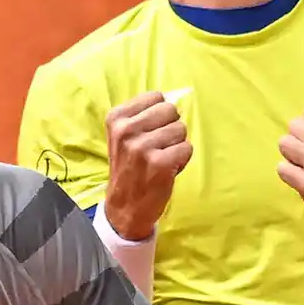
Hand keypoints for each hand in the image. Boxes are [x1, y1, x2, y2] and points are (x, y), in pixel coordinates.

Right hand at [104, 91, 192, 240]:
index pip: (156, 97)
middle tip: (157, 147)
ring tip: (161, 159)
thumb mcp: (124, 136)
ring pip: (181, 129)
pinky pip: (187, 148)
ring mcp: (142, 147)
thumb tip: (177, 97)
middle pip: (170, 110)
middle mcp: (126, 130)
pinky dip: (182, 160)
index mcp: (116, 118)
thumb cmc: (129, 168)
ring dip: (176, 145)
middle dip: (170, 128)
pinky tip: (167, 169)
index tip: (148, 133)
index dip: (159, 115)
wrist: (124, 207)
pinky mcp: (160, 163)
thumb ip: (144, 115)